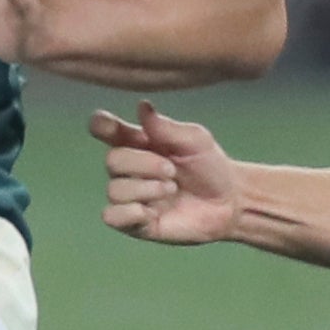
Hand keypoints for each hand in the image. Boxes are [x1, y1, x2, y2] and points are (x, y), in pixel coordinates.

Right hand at [91, 101, 240, 243]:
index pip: (104, 129)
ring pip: (114, 190)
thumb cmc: (209, 166)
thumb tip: (142, 106)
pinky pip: (112, 216)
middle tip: (172, 170)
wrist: (229, 201)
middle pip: (112, 160)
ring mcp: (131, 196)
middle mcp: (128, 168)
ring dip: (146, 188)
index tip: (109, 126)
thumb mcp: (195, 140)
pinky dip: (129, 212)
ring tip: (171, 189)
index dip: (100, 125)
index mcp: (137, 142)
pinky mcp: (135, 223)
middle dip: (143, 164)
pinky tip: (150, 211)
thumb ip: (166, 127)